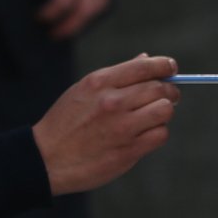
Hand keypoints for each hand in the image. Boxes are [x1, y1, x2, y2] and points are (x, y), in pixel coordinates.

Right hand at [33, 54, 179, 194]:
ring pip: (164, 110)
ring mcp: (121, 127)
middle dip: (170, 90)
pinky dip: (157, 133)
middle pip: (159, 88)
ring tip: (154, 115)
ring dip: (164, 112)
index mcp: (101, 82)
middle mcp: (112, 102)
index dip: (165, 65)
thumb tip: (147, 59)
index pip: (145, 66)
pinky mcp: (127, 151)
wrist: (46, 158)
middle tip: (169, 96)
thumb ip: (117, 75)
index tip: (171, 68)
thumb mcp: (85, 89)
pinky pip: (160, 135)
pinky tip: (145, 133)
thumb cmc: (66, 121)